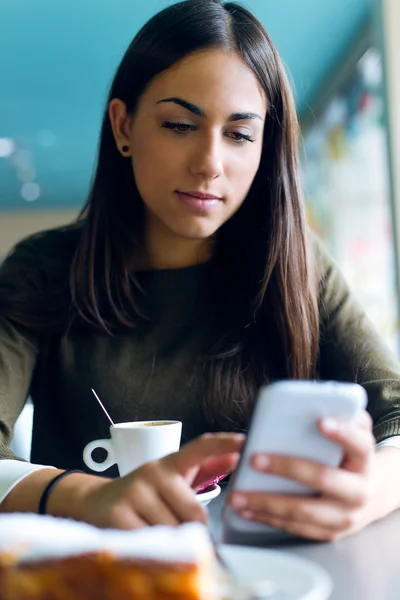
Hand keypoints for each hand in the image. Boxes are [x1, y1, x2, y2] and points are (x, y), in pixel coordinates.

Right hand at [78, 432, 243, 528]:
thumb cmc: (145, 494)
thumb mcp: (174, 479)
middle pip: (194, 513)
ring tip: (158, 533)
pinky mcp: (118, 514)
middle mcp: (153, 472)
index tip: (245, 441)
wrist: (97, 502)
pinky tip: (144, 538)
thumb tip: (237, 456)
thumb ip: (206, 468)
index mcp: (170, 463)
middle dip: (192, 529)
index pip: (200, 447)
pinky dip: (153, 549)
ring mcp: (134, 492)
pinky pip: (151, 542)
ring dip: (171, 541)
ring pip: (173, 531)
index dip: (223, 442)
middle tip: (180, 529)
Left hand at [229, 411, 381, 541]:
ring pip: (304, 511)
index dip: (342, 434)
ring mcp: (344, 517)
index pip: (359, 444)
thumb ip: (341, 416)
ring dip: (267, 503)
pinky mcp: (328, 533)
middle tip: (254, 459)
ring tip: (238, 495)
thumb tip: (314, 401)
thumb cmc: (350, 455)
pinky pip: (295, 528)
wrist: (370, 495)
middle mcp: (359, 492)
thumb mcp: (353, 434)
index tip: (320, 422)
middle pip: (323, 478)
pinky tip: (246, 509)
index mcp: (365, 461)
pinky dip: (268, 519)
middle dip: (287, 468)